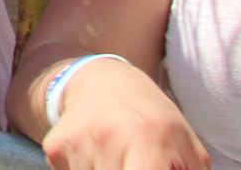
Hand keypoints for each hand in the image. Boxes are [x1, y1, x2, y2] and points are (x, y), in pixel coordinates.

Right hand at [38, 56, 207, 169]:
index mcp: (149, 137)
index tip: (149, 167)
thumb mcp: (184, 143)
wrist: (101, 80)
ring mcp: (79, 141)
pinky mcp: (55, 146)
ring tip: (115, 158)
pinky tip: (94, 154)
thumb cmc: (152, 118)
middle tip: (132, 160)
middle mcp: (110, 137)